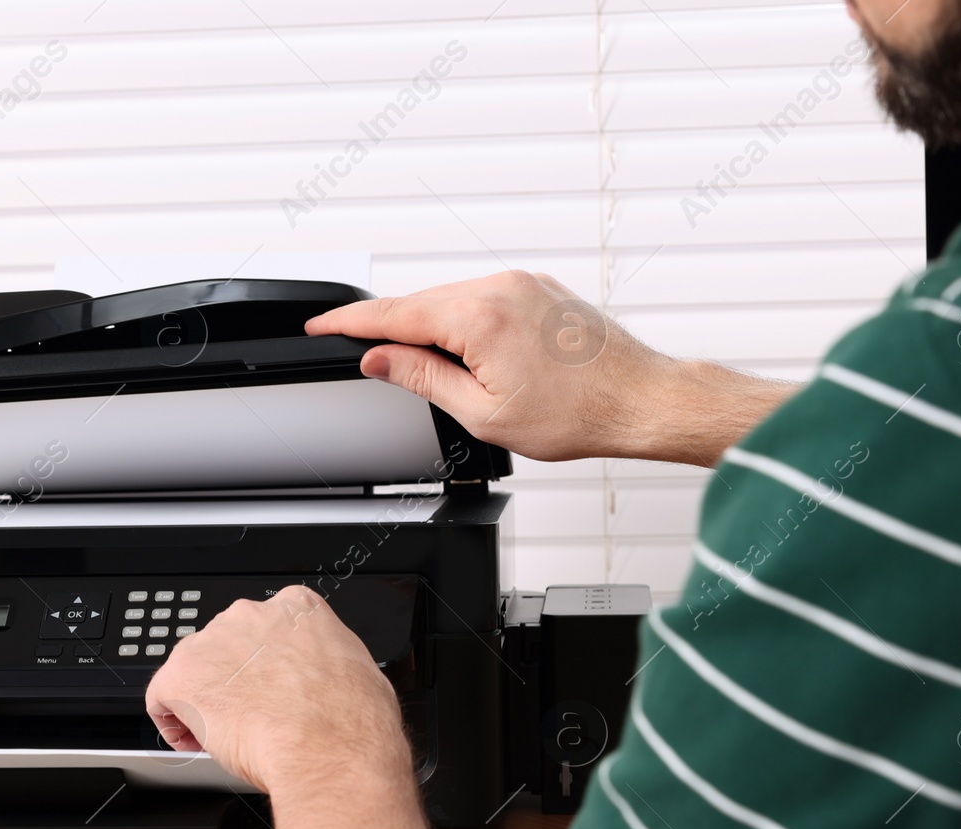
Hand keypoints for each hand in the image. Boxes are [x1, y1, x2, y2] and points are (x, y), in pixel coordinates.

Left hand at [143, 586, 410, 795]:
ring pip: (195, 672)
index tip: (268, 690)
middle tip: (250, 717)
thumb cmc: (351, 723)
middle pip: (227, 646)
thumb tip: (329, 681)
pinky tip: (198, 743)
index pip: (266, 629)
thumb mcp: (358, 672)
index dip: (264, 666)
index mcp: (296, 607)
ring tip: (229, 736)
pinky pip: (162, 699)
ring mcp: (212, 642)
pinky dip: (175, 724)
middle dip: (234, 682)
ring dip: (206, 702)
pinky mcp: (182, 675)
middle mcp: (250, 614)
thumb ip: (329, 664)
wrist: (329, 751)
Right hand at [305, 270, 794, 467]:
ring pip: (452, 300)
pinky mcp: (540, 289)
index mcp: (480, 315)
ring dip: (432, 329)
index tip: (319, 326)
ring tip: (439, 374)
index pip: (394, 314)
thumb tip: (379, 358)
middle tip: (370, 362)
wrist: (641, 400)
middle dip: (392, 331)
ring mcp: (523, 283)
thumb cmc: (578, 413)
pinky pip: (482, 298)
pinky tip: (469, 353)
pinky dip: (463, 321)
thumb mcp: (481, 411)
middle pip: (422, 303)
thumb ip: (422, 377)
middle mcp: (501, 286)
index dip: (349, 323)